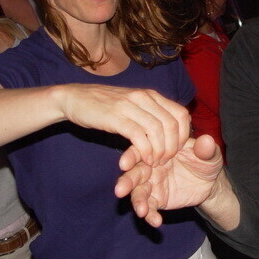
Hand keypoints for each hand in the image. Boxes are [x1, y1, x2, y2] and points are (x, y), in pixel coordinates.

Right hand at [59, 85, 190, 167]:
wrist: (74, 98)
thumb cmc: (105, 105)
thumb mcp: (133, 104)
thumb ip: (151, 113)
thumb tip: (171, 130)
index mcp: (151, 95)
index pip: (181, 114)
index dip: (184, 135)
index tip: (177, 150)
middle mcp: (144, 98)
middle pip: (172, 124)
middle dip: (173, 146)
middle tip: (166, 160)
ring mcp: (129, 106)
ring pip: (158, 130)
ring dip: (160, 151)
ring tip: (155, 162)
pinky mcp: (115, 117)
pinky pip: (138, 135)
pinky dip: (146, 150)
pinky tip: (145, 160)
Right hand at [115, 135, 223, 227]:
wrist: (210, 183)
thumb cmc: (206, 161)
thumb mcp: (210, 154)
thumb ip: (206, 149)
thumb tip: (207, 140)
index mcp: (159, 149)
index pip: (142, 150)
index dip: (131, 156)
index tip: (125, 163)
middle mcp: (150, 166)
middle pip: (134, 173)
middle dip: (126, 181)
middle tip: (120, 190)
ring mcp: (152, 184)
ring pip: (138, 192)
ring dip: (137, 202)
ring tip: (141, 211)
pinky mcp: (156, 199)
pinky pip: (149, 207)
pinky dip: (150, 215)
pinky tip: (155, 221)